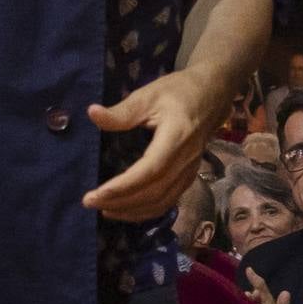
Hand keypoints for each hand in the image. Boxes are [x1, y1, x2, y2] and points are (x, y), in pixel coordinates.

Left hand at [84, 66, 221, 220]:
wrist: (212, 96)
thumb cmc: (178, 92)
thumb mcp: (148, 95)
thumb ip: (121, 111)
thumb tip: (92, 114)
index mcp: (177, 136)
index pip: (150, 170)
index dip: (123, 186)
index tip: (96, 194)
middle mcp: (186, 160)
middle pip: (154, 192)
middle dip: (121, 202)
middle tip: (90, 202)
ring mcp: (190, 171)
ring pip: (162, 202)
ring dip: (132, 211)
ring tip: (104, 210)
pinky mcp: (189, 177)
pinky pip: (168, 201)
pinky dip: (146, 211)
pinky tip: (126, 210)